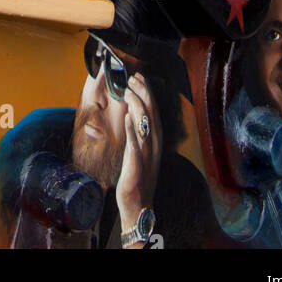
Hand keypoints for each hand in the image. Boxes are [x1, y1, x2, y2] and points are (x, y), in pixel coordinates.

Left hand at [116, 73, 161, 240]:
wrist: (139, 206)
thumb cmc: (138, 176)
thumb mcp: (141, 150)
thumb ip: (138, 132)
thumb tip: (132, 112)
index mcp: (154, 141)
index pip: (153, 110)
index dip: (147, 92)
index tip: (139, 76)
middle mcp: (153, 146)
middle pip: (151, 114)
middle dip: (143, 93)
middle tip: (133, 78)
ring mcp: (146, 156)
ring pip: (145, 126)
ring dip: (137, 107)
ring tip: (128, 92)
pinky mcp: (136, 167)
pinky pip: (135, 147)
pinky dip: (133, 132)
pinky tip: (128, 119)